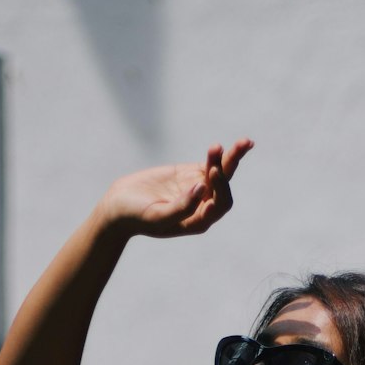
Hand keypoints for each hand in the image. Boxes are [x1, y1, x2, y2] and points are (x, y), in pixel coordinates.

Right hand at [102, 139, 253, 239]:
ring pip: (221, 173)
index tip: (210, 172)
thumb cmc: (137, 216)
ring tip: (244, 142)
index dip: (220, 189)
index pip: (219, 205)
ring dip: (231, 158)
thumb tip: (202, 188)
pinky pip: (210, 163)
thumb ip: (181, 207)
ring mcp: (198, 190)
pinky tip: (225, 145)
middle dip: (228, 170)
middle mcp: (202, 207)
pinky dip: (218, 155)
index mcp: (198, 222)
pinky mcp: (190, 174)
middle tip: (226, 150)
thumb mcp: (158, 216)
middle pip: (224, 189)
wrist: (120, 206)